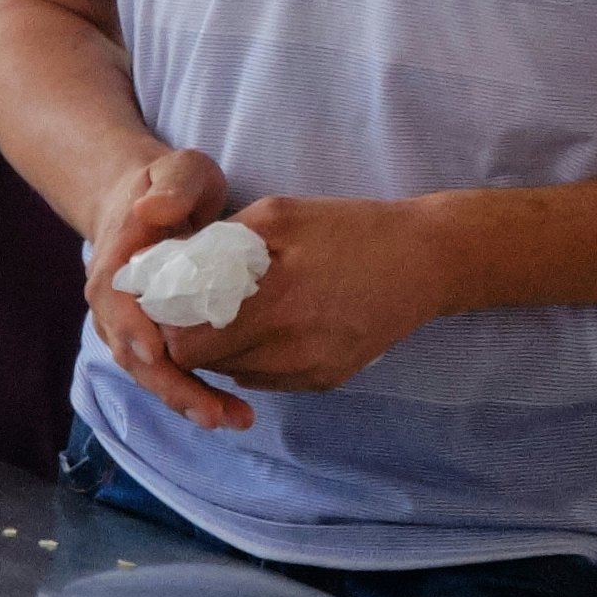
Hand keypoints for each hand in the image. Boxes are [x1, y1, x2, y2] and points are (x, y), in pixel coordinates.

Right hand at [78, 143, 240, 425]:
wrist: (150, 201)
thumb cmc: (168, 186)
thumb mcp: (176, 172)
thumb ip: (171, 188)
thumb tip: (152, 210)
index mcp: (114, 268)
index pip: (118, 307)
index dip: (138, 334)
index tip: (163, 355)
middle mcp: (114, 307)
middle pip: (135, 356)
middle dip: (173, 387)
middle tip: (217, 414)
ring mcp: (131, 327)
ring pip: (151, 372)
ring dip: (187, 399)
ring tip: (231, 420)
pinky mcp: (154, 339)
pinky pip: (170, 371)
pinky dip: (195, 392)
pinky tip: (231, 410)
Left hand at [166, 191, 460, 403]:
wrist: (432, 261)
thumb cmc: (352, 229)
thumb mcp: (277, 216)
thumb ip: (215, 244)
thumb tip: (164, 267)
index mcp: (275, 302)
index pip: (185, 343)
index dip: (169, 323)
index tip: (169, 300)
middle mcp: (291, 348)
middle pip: (203, 363)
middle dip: (189, 336)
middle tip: (195, 304)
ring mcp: (310, 370)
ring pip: (231, 372)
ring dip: (220, 346)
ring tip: (235, 309)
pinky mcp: (326, 381)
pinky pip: (265, 378)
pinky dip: (252, 356)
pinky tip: (269, 324)